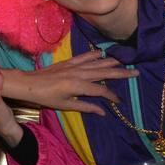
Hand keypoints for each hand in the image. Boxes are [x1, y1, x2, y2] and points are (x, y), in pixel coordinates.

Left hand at [0, 52, 137, 114]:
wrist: (29, 84)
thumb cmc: (46, 98)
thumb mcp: (66, 106)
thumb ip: (86, 107)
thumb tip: (103, 112)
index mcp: (79, 86)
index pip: (102, 90)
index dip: (112, 96)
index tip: (120, 101)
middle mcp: (79, 73)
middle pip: (104, 72)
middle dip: (121, 73)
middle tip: (136, 72)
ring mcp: (74, 66)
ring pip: (97, 63)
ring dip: (111, 62)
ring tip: (125, 62)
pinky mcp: (68, 62)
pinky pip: (84, 56)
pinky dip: (94, 54)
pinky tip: (102, 53)